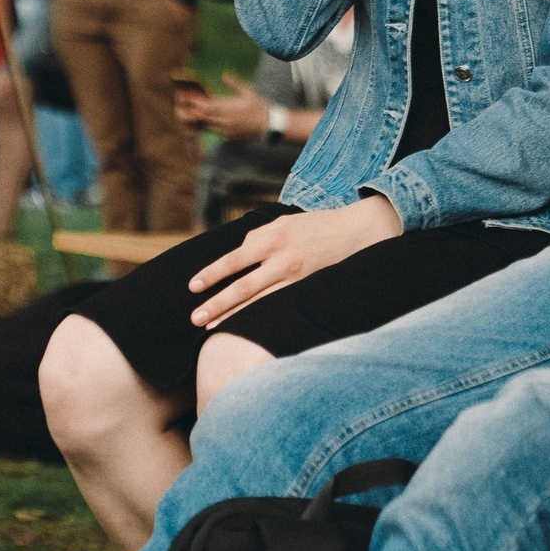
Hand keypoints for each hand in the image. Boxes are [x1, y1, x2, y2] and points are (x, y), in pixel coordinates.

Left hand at [175, 76, 273, 134]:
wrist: (269, 125)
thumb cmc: (259, 106)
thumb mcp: (248, 92)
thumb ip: (234, 84)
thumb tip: (224, 75)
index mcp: (229, 109)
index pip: (207, 106)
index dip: (195, 102)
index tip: (186, 96)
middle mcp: (225, 121)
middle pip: (203, 116)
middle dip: (193, 110)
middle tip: (182, 105)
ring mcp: (226, 130)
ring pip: (207, 125)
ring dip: (199, 118)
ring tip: (189, 112)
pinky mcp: (228, 137)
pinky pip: (214, 130)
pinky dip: (208, 124)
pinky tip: (204, 120)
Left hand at [188, 194, 402, 327]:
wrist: (356, 232)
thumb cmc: (314, 226)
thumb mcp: (283, 222)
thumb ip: (258, 238)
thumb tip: (237, 255)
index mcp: (274, 237)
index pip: (235, 259)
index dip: (213, 273)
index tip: (193, 286)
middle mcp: (283, 259)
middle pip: (243, 286)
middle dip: (217, 303)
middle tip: (195, 318)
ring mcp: (297, 278)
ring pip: (259, 302)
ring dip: (233, 316)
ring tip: (211, 328)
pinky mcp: (308, 290)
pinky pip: (278, 307)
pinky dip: (259, 317)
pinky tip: (245, 327)